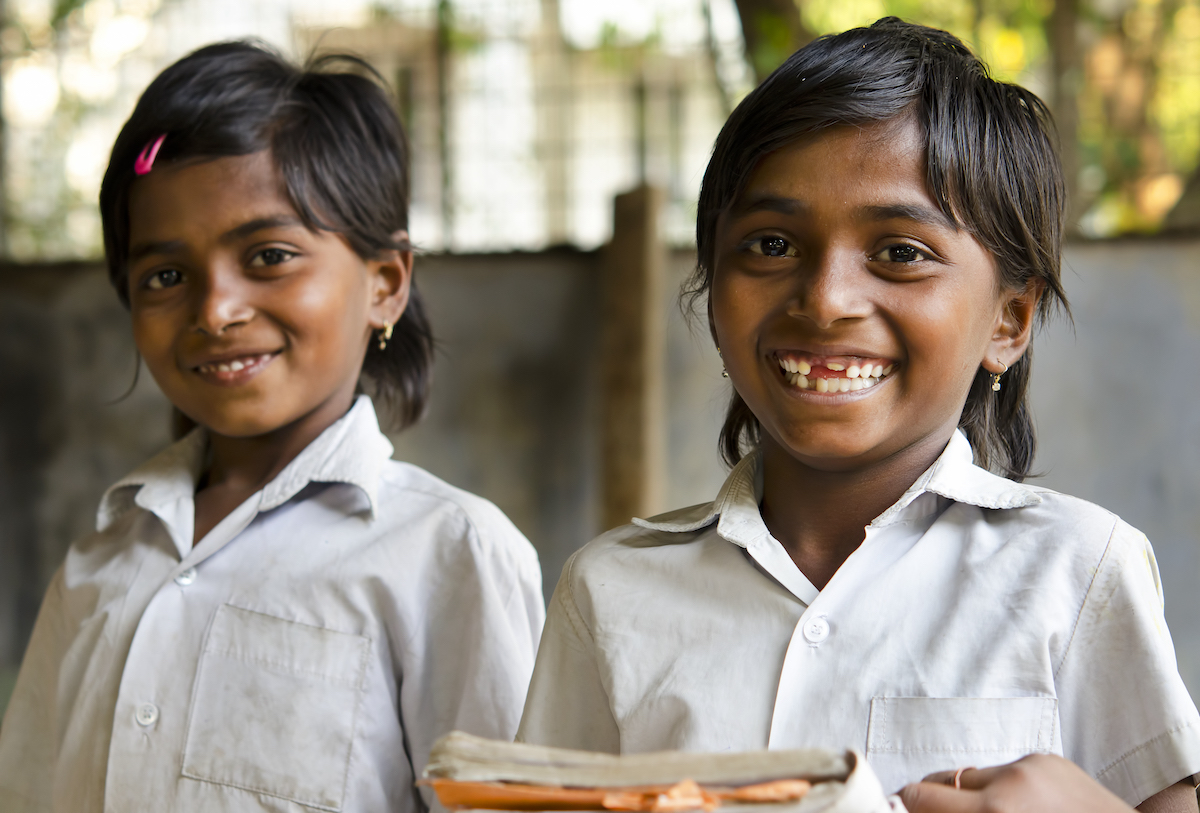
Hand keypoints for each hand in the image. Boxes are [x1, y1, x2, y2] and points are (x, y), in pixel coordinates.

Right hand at [897, 754, 1132, 812]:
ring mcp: (1030, 766)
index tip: (897, 809)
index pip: (918, 797)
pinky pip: (1007, 770)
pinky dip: (1005, 789)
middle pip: (938, 780)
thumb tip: (915, 807)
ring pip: (973, 775)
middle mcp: (1008, 784)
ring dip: (971, 796)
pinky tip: (1024, 809)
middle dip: (929, 800)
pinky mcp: (1049, 758)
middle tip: (929, 812)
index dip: (901, 805)